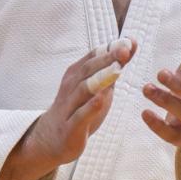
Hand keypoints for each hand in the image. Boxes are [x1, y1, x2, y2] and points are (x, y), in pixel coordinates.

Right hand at [22, 38, 135, 170]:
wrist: (50, 138)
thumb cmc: (78, 108)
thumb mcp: (98, 86)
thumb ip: (114, 66)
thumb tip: (130, 45)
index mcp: (77, 74)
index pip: (93, 56)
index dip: (111, 48)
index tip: (129, 41)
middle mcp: (71, 86)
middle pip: (89, 69)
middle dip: (107, 58)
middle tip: (124, 50)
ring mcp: (69, 106)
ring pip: (83, 89)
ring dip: (100, 78)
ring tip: (117, 70)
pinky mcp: (70, 127)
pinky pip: (79, 115)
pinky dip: (90, 107)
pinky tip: (101, 100)